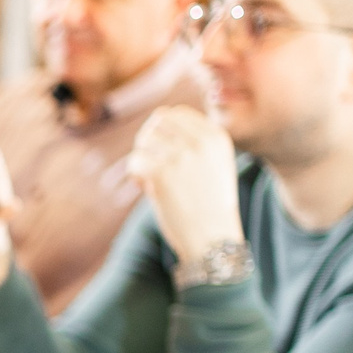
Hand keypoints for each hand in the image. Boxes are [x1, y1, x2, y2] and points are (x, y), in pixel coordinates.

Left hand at [126, 105, 244, 265]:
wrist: (213, 240)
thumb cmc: (210, 207)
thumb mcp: (214, 166)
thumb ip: (193, 143)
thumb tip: (155, 124)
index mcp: (217, 137)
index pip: (178, 113)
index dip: (163, 130)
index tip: (162, 151)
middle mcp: (202, 141)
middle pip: (158, 121)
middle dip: (148, 140)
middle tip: (150, 162)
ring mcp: (182, 155)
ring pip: (144, 140)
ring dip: (141, 158)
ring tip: (149, 178)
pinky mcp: (162, 172)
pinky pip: (135, 162)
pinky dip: (134, 175)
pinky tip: (144, 188)